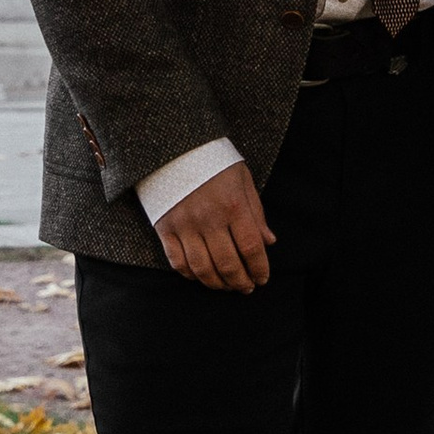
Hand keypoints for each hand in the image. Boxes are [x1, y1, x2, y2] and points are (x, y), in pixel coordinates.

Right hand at [155, 161, 274, 292]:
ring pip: (203, 268)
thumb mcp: (242, 179)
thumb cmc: (213, 161)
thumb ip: (256, 212)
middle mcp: (209, 218)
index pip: (251, 248)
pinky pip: (178, 261)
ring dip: (217, 284)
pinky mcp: (165, 228)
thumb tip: (269, 242)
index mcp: (233, 205)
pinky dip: (191, 275)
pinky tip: (201, 277)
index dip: (259, 268)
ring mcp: (185, 225)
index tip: (263, 278)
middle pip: (228, 264)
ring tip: (227, 287)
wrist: (173, 145)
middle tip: (247, 288)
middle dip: (241, 282)